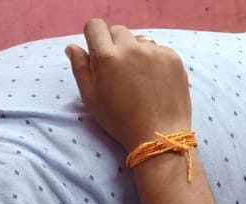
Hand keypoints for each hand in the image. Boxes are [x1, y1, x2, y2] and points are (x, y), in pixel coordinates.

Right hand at [65, 19, 191, 151]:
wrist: (159, 135)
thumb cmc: (120, 121)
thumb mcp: (91, 98)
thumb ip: (80, 68)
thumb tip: (73, 47)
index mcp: (107, 57)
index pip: (95, 26)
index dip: (94, 37)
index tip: (98, 51)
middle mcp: (131, 48)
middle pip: (118, 31)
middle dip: (115, 46)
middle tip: (118, 71)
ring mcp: (155, 52)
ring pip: (139, 40)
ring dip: (135, 53)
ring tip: (137, 80)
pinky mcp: (173, 58)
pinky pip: (158, 50)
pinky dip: (154, 61)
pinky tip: (153, 83)